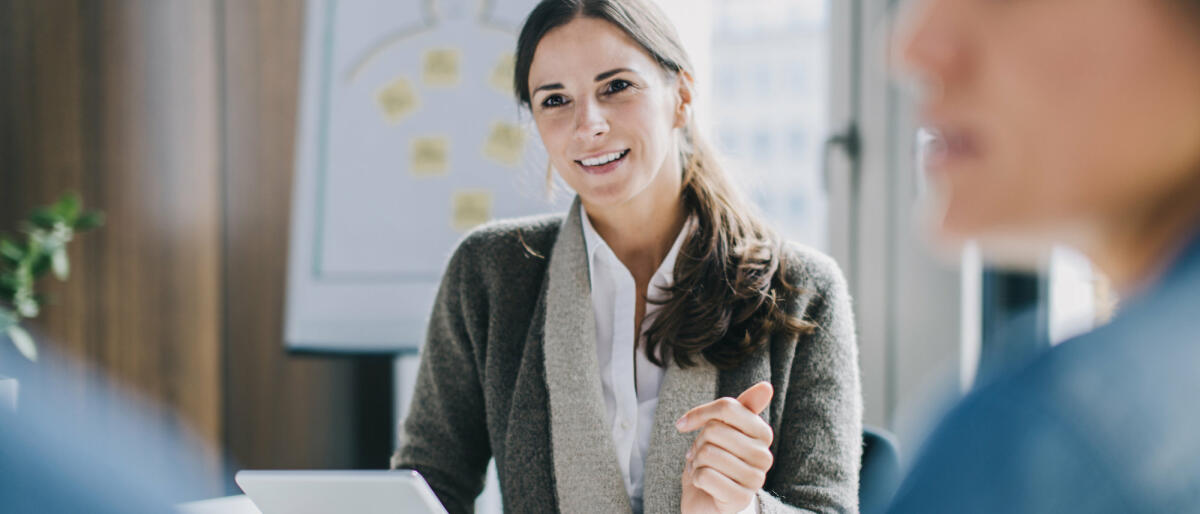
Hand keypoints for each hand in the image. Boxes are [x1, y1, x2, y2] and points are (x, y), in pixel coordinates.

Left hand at [676, 381, 773, 513]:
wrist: (708, 500)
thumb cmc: (715, 462)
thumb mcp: (724, 431)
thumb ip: (740, 408)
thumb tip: (767, 386)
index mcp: (763, 434)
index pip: (727, 407)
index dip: (700, 413)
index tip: (684, 424)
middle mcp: (764, 456)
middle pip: (715, 430)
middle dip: (698, 442)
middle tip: (701, 454)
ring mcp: (755, 479)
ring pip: (708, 453)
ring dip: (696, 462)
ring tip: (703, 468)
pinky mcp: (740, 499)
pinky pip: (705, 476)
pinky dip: (695, 478)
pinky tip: (703, 483)